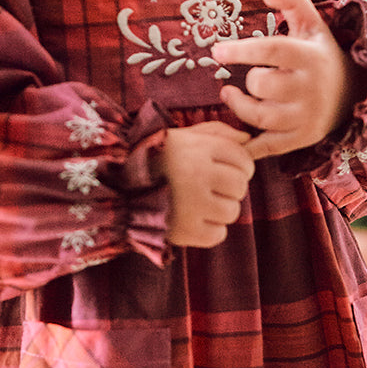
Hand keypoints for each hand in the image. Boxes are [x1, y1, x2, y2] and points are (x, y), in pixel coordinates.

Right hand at [156, 121, 254, 247]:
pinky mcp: (185, 231)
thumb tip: (247, 140)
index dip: (241, 165)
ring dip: (220, 209)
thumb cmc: (158, 157)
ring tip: (200, 203)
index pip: (243, 159)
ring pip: (232, 211)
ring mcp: (191, 204)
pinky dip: (210, 230)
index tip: (227, 169)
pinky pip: (218, 234)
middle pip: (240, 186)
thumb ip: (218, 132)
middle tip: (212, 187)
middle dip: (231, 188)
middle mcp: (197, 174)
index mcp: (197, 148)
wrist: (118, 184)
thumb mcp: (184, 135)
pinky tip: (193, 219)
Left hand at [212, 0, 365, 160]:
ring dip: (239, 106)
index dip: (242, 51)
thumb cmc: (320, 53)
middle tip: (248, 76)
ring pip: (261, 117)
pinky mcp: (302, 139)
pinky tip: (235, 136)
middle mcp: (310, 88)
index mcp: (310, 57)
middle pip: (263, 85)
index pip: (272, 50)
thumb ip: (291, 0)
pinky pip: (269, 147)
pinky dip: (249, 146)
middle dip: (249, 80)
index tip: (216, 51)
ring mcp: (307, 117)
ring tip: (230, 94)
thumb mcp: (312, 23)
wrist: (353, 93)